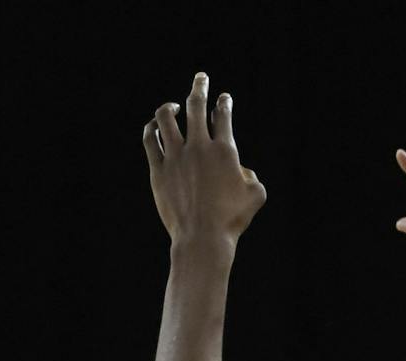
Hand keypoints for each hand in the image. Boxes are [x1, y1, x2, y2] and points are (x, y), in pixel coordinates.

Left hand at [144, 72, 264, 245]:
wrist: (203, 239)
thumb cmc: (232, 221)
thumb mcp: (255, 196)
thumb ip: (252, 176)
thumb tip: (242, 170)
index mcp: (224, 150)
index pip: (222, 114)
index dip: (223, 102)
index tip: (223, 98)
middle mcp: (199, 147)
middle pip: (196, 104)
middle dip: (200, 86)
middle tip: (201, 78)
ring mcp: (176, 157)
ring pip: (166, 117)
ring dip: (170, 106)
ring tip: (174, 106)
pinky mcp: (158, 170)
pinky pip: (150, 139)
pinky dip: (152, 128)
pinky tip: (155, 126)